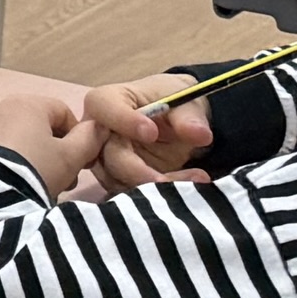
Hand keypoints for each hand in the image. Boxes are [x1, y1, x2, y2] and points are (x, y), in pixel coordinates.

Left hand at [0, 86, 104, 184]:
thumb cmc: (34, 170)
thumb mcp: (70, 158)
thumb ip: (89, 139)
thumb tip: (99, 126)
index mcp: (26, 104)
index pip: (61, 112)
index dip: (77, 137)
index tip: (80, 163)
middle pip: (34, 126)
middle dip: (51, 152)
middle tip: (61, 181)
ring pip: (10, 140)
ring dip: (27, 159)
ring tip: (33, 188)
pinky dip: (1, 165)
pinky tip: (6, 187)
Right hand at [82, 73, 215, 187]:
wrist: (179, 123)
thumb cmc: (174, 103)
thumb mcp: (186, 104)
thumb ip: (189, 119)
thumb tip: (199, 134)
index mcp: (107, 101)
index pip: (103, 107)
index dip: (123, 121)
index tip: (151, 133)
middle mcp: (97, 132)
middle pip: (107, 153)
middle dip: (139, 171)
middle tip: (170, 179)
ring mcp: (105, 159)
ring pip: (117, 180)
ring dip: (152, 188)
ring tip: (190, 183)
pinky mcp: (118, 180)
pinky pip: (128, 192)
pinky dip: (155, 196)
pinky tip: (182, 191)